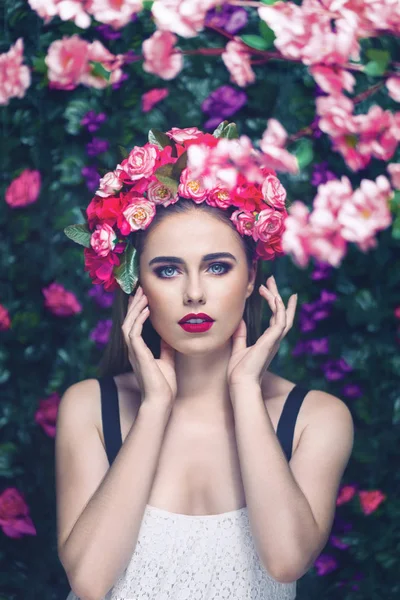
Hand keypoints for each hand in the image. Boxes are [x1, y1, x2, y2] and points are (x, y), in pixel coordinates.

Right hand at [122, 285, 176, 406]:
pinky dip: (139, 319)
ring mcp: (134, 352)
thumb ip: (166, 349)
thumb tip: (169, 337)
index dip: (136, 311)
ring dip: (135, 308)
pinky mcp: (138, 355)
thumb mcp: (167, 362)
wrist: (161, 401)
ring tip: (142, 294)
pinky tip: (146, 309)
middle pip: (128, 321)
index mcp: (139, 351)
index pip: (134, 326)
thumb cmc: (164, 386)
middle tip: (140, 289)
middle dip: (134, 304)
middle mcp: (133, 350)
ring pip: (128, 324)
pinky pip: (134, 332)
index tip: (143, 297)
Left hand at [227, 275, 296, 387]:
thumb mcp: (238, 348)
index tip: (273, 291)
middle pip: (282, 313)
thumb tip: (239, 321)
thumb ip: (240, 335)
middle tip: (272, 280)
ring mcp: (275, 340)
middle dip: (278, 295)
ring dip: (277, 297)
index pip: (277, 319)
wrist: (240, 383)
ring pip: (282, 314)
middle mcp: (274, 339)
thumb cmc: (240, 371)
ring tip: (270, 283)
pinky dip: (279, 308)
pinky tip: (274, 297)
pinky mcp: (272, 340)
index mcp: (268, 341)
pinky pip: (280, 320)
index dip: (277, 305)